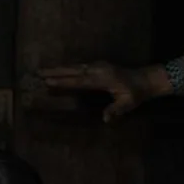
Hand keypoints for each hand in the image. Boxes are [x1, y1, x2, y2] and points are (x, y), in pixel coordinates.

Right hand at [37, 61, 170, 122]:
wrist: (145, 79)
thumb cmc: (136, 94)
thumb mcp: (128, 103)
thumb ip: (116, 110)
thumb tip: (105, 119)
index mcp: (104, 78)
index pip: (80, 81)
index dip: (65, 82)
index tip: (49, 82)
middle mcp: (99, 69)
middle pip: (73, 70)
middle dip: (55, 72)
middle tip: (38, 73)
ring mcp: (98, 65)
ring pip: (75, 66)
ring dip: (59, 68)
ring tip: (42, 71)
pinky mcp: (98, 65)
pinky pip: (79, 66)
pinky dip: (67, 68)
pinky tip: (58, 70)